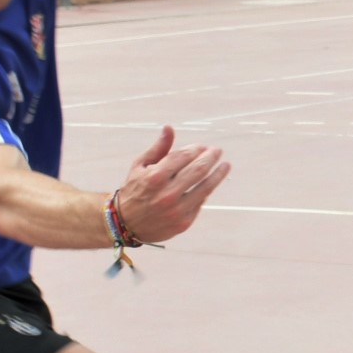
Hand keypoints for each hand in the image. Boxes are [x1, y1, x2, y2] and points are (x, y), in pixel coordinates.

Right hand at [113, 124, 229, 244]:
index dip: (196, 149)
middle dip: (211, 157)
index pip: (184, 157)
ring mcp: (177, 210)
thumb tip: (169, 128)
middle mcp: (167, 194)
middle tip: (217, 151)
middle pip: (198, 170)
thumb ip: (158, 148)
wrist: (127, 224)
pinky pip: (201, 202)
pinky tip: (211, 182)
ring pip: (205, 187)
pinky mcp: (184, 222)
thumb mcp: (140, 166)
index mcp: (155, 177)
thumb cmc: (135, 189)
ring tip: (226, 165)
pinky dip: (207, 190)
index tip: (202, 146)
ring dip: (218, 174)